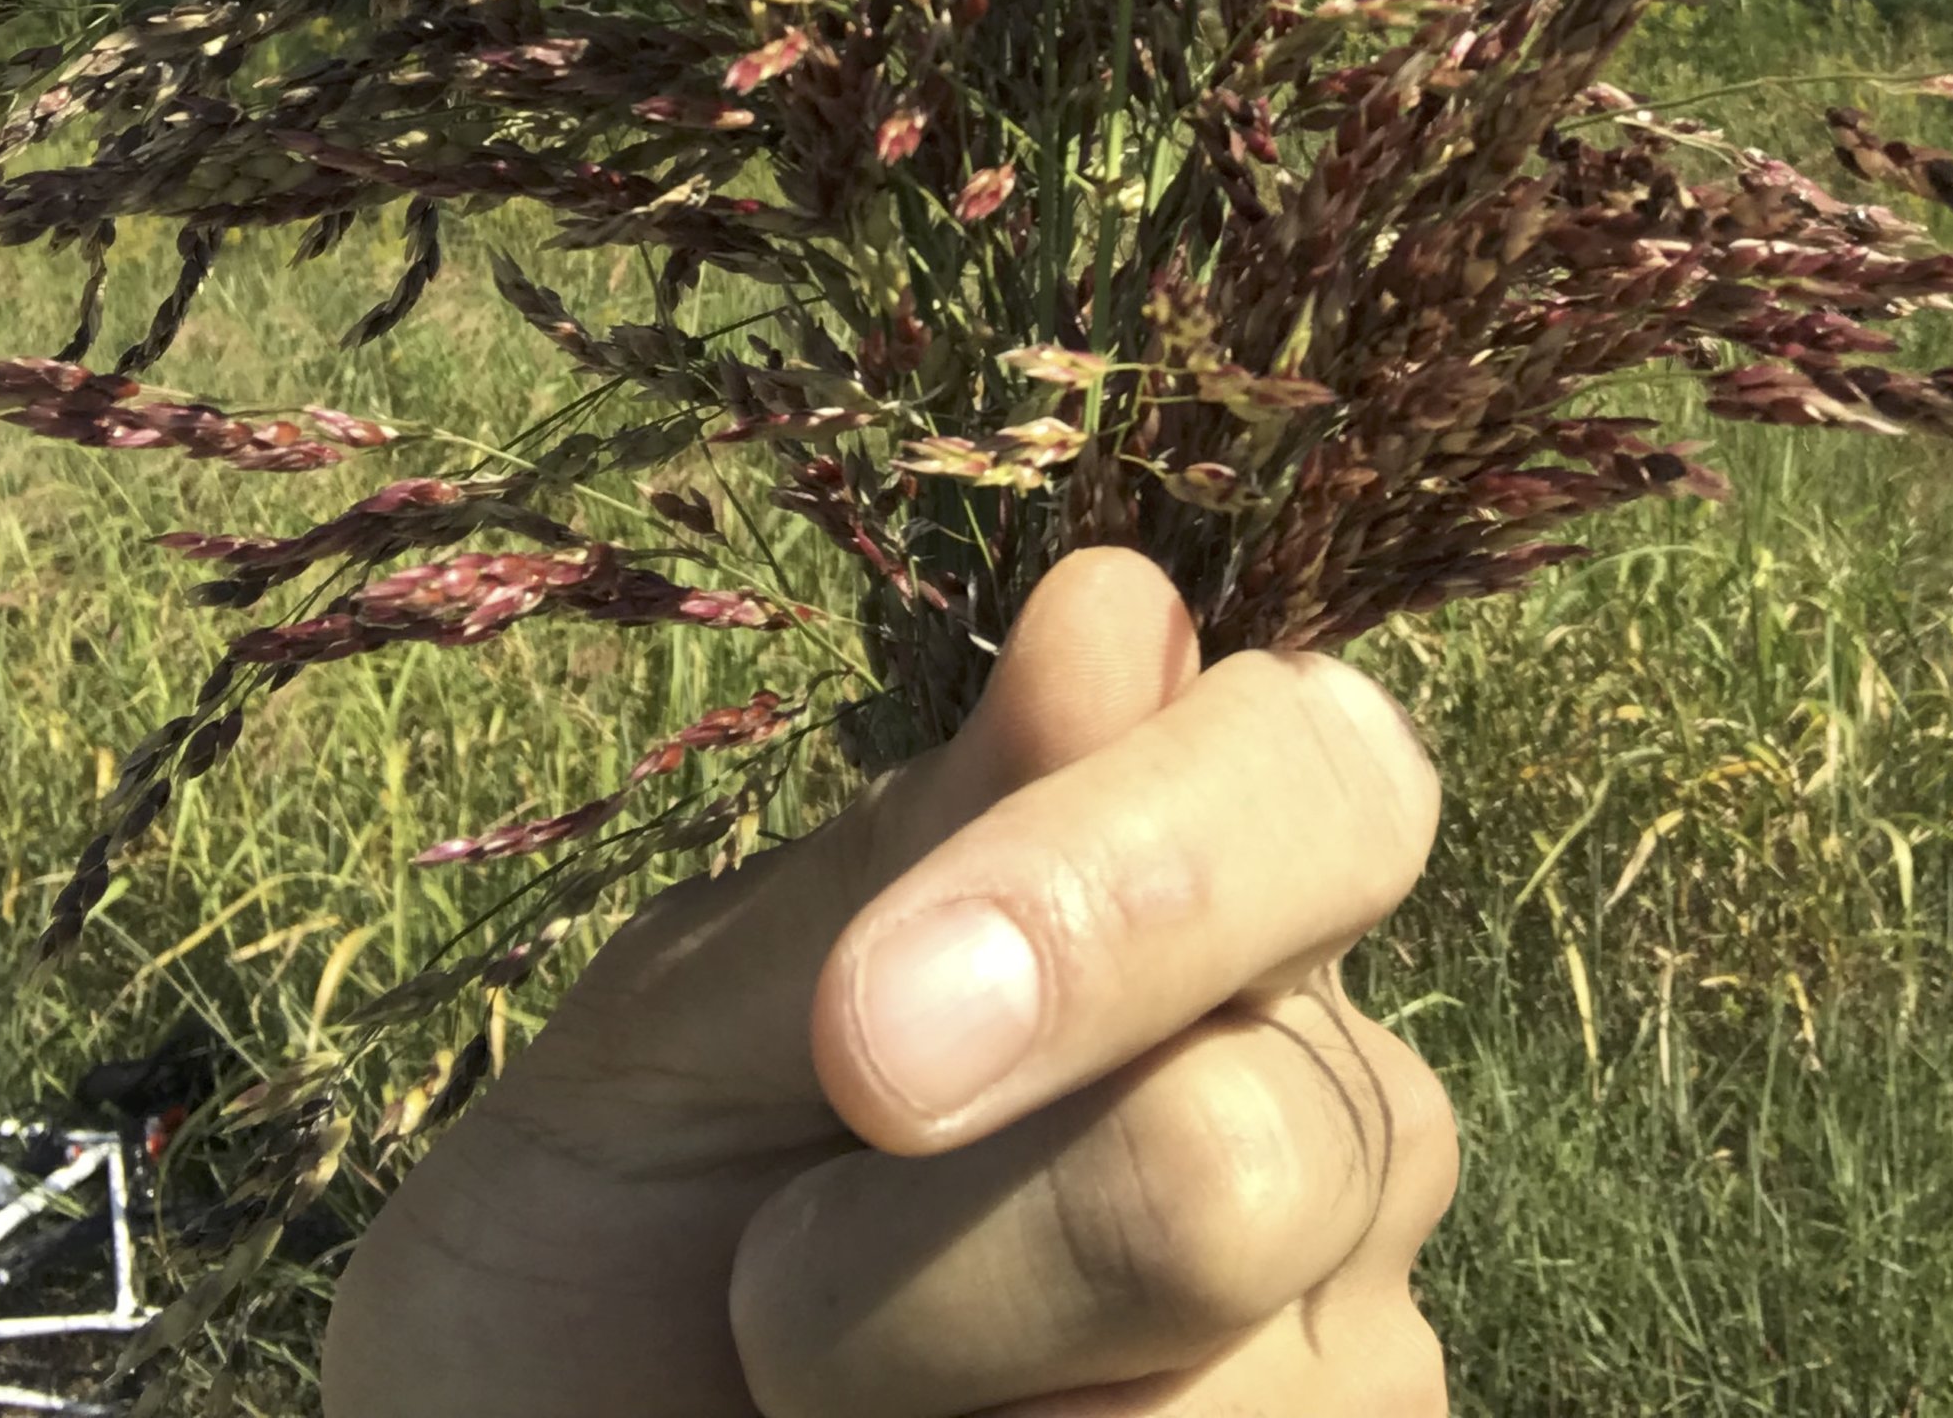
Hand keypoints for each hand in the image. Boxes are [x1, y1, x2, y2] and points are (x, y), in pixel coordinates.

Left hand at [322, 547, 1456, 1414]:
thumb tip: (1121, 613)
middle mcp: (1331, 1088)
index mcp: (1198, 888)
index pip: (1330, 777)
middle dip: (937, 1244)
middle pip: (1251, 1141)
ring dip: (934, 1402)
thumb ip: (909, 854)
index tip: (871, 1025)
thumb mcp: (687, 1033)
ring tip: (838, 1404)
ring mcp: (1352, 1340)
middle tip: (769, 1284)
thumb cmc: (599, 1252)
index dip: (1139, 879)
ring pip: (1224, 1378)